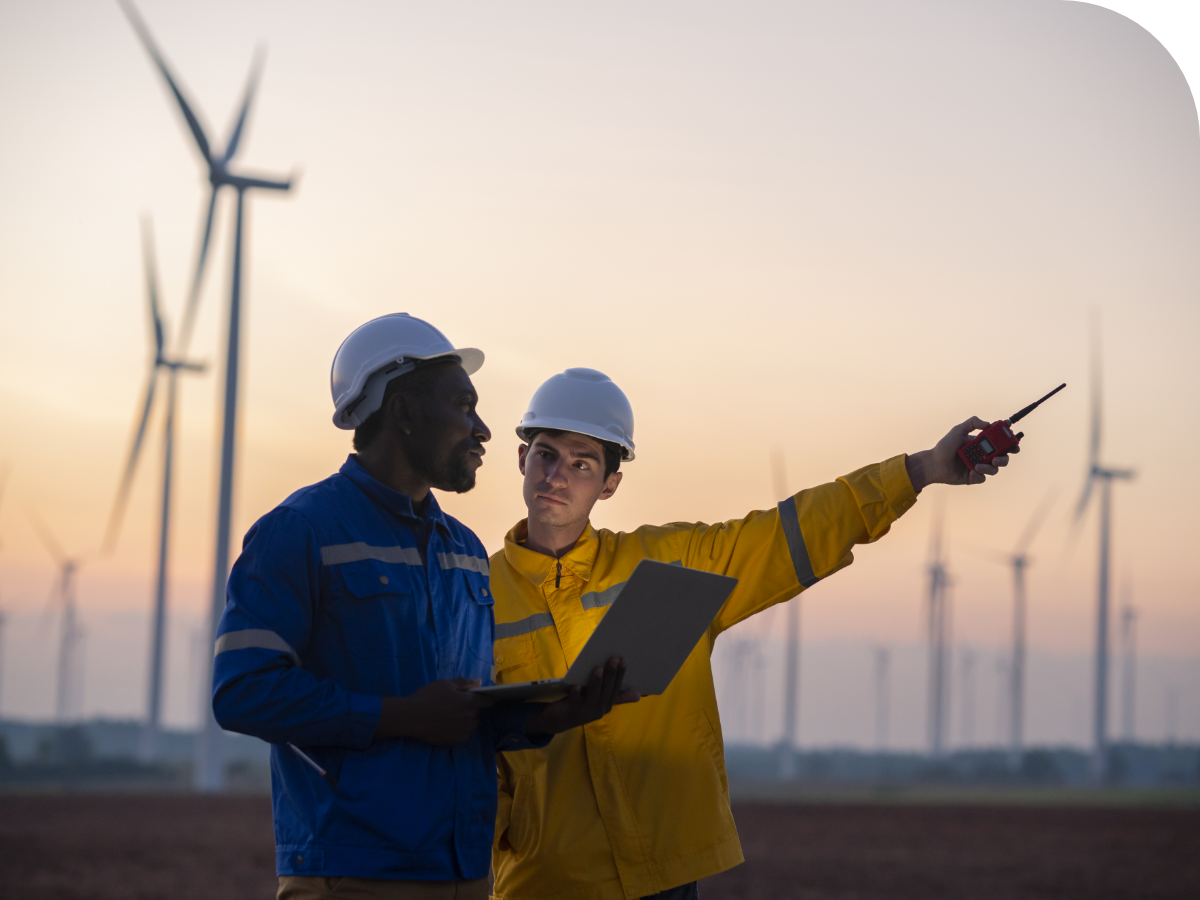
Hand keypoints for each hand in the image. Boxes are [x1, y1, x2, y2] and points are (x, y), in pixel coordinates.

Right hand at [376, 678, 494, 744]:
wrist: (412, 717)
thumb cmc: (428, 697)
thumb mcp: (445, 684)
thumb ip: (464, 683)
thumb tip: (479, 682)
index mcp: (469, 702)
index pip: (486, 701)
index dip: (488, 698)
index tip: (487, 698)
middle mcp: (470, 717)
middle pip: (477, 713)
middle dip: (471, 708)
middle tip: (458, 705)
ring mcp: (463, 731)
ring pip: (471, 724)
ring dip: (466, 720)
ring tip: (452, 716)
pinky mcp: (456, 741)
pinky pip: (464, 734)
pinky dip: (460, 730)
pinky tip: (448, 726)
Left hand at [525, 658, 639, 736]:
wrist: (559, 721)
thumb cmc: (582, 705)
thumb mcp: (600, 701)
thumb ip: (617, 697)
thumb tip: (638, 695)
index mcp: (607, 705)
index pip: (616, 688)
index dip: (620, 675)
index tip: (623, 660)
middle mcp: (599, 710)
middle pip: (606, 690)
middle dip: (611, 675)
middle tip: (613, 659)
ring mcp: (586, 712)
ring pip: (593, 696)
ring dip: (596, 682)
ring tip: (598, 669)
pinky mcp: (572, 712)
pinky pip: (575, 702)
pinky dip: (576, 694)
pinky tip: (576, 686)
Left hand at [906, 416, 1018, 491]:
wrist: (934, 463)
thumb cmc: (945, 446)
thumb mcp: (957, 430)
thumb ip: (972, 423)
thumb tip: (988, 424)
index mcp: (982, 444)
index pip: (1001, 443)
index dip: (1010, 442)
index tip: (1014, 442)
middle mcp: (983, 455)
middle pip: (1003, 457)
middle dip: (1005, 457)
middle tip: (997, 458)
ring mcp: (980, 467)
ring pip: (995, 469)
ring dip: (990, 467)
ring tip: (977, 466)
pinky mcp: (974, 477)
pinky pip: (983, 478)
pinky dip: (979, 475)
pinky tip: (971, 472)